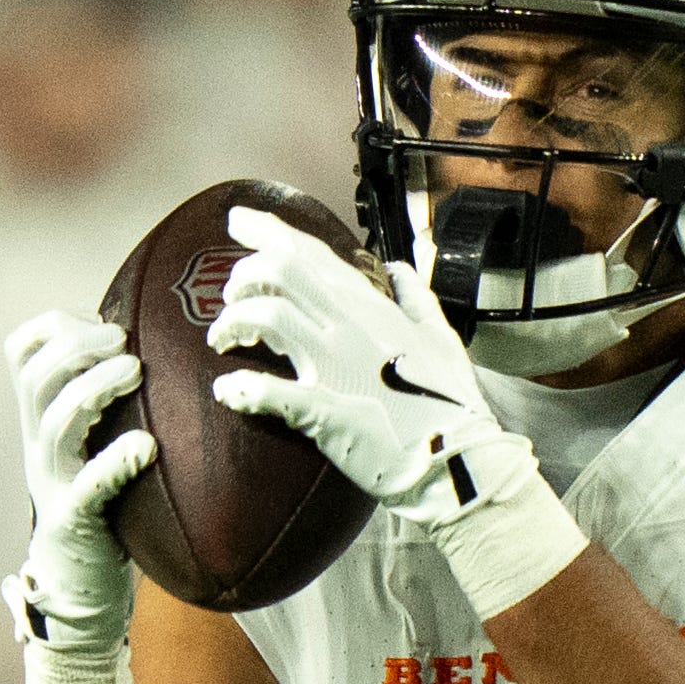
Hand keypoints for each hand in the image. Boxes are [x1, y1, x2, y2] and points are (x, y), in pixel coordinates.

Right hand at [1, 309, 152, 660]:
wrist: (80, 592)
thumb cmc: (106, 513)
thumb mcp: (101, 450)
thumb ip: (115, 409)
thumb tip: (165, 354)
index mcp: (43, 422)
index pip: (23, 353)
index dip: (57, 326)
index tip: (105, 324)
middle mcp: (40, 446)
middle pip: (35, 377)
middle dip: (76, 347)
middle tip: (124, 341)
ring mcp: (54, 483)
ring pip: (54, 422)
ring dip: (94, 389)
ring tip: (135, 371)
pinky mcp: (75, 521)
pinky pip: (88, 486)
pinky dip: (114, 461)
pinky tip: (146, 446)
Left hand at [204, 205, 540, 526]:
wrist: (460, 463)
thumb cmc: (454, 407)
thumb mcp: (443, 340)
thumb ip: (417, 299)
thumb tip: (399, 269)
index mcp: (374, 309)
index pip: (312, 252)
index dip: (267, 230)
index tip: (238, 220)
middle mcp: (350, 326)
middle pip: (280, 271)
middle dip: (243, 275)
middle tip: (231, 297)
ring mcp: (335, 366)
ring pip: (266, 315)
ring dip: (233, 322)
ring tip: (224, 341)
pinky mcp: (324, 410)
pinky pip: (268, 389)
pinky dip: (240, 386)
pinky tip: (228, 389)